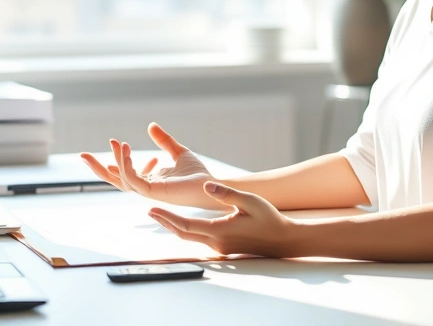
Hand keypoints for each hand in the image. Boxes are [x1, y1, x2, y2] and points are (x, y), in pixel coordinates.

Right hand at [80, 123, 219, 208]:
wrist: (211, 185)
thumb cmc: (197, 174)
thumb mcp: (178, 151)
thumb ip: (164, 141)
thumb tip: (150, 126)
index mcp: (149, 181)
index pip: (125, 174)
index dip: (118, 160)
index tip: (118, 142)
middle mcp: (146, 187)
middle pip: (115, 180)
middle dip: (98, 169)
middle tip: (82, 155)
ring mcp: (148, 191)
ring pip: (122, 179)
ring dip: (115, 161)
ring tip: (115, 142)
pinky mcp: (154, 192)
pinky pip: (133, 180)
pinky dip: (126, 166)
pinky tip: (125, 150)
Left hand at [148, 181, 296, 258]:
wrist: (283, 241)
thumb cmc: (269, 219)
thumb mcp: (250, 201)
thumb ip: (227, 193)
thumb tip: (207, 185)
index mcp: (219, 231)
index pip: (185, 224)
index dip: (167, 217)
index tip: (153, 208)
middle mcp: (216, 243)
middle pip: (183, 233)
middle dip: (165, 222)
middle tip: (150, 211)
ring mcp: (219, 248)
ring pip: (190, 237)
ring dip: (174, 226)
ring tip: (161, 215)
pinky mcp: (223, 248)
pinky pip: (199, 239)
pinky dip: (186, 229)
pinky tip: (182, 222)